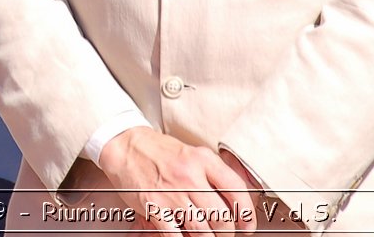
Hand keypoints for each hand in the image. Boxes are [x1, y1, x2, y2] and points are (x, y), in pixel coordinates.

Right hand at [96, 127, 254, 233]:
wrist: (125, 146)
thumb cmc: (159, 151)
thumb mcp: (192, 153)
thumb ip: (213, 174)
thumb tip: (235, 202)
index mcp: (203, 160)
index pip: (237, 190)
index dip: (248, 215)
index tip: (247, 226)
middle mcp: (189, 175)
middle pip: (222, 217)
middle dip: (227, 234)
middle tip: (225, 235)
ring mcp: (171, 193)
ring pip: (202, 231)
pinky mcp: (154, 207)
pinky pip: (175, 235)